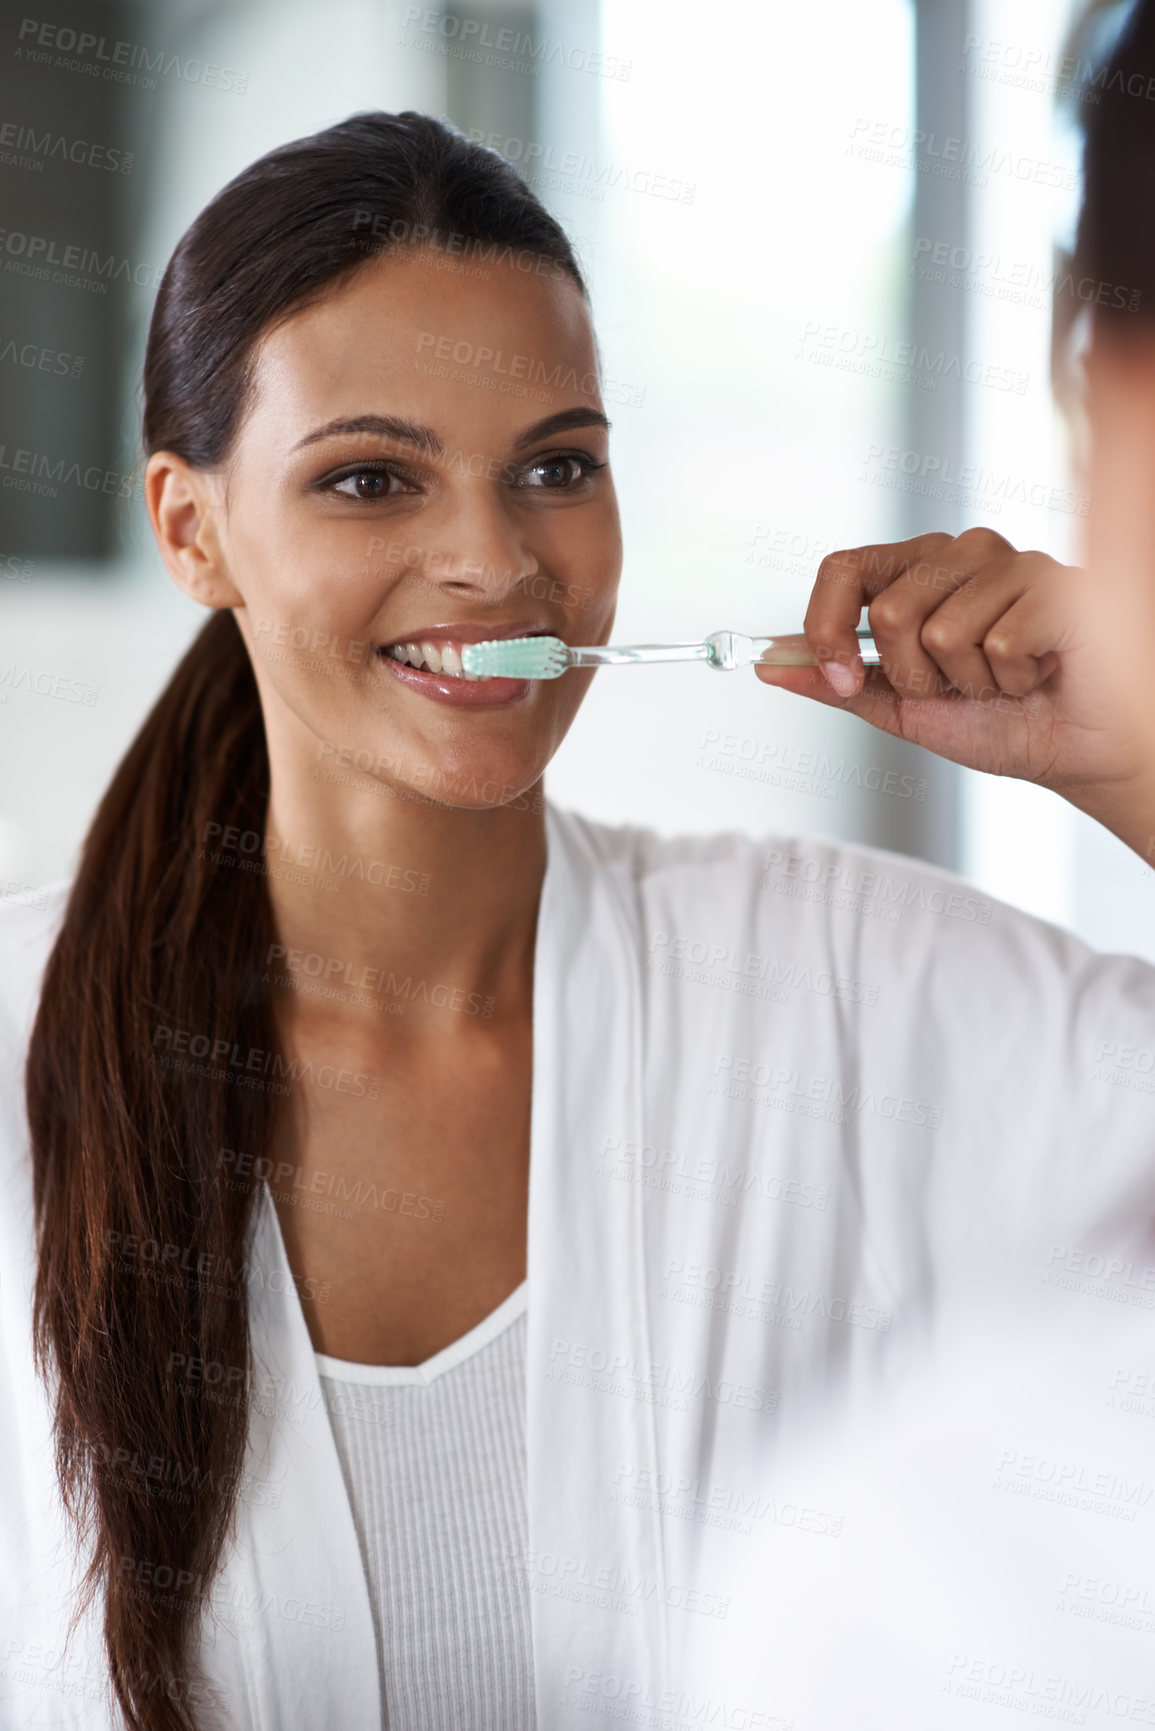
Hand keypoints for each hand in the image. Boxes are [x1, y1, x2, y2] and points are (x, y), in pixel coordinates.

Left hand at [754, 527, 1154, 861]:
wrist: (1071, 752)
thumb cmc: (997, 722)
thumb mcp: (899, 707)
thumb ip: (834, 682)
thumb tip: (767, 666)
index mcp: (918, 568)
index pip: (843, 568)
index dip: (828, 628)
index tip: (843, 679)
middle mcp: (962, 552)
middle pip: (891, 611)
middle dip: (917, 676)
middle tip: (961, 686)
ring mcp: (1012, 561)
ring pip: (943, 631)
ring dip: (970, 683)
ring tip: (1005, 682)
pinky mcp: (1056, 584)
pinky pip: (999, 645)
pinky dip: (1013, 683)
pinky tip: (1039, 674)